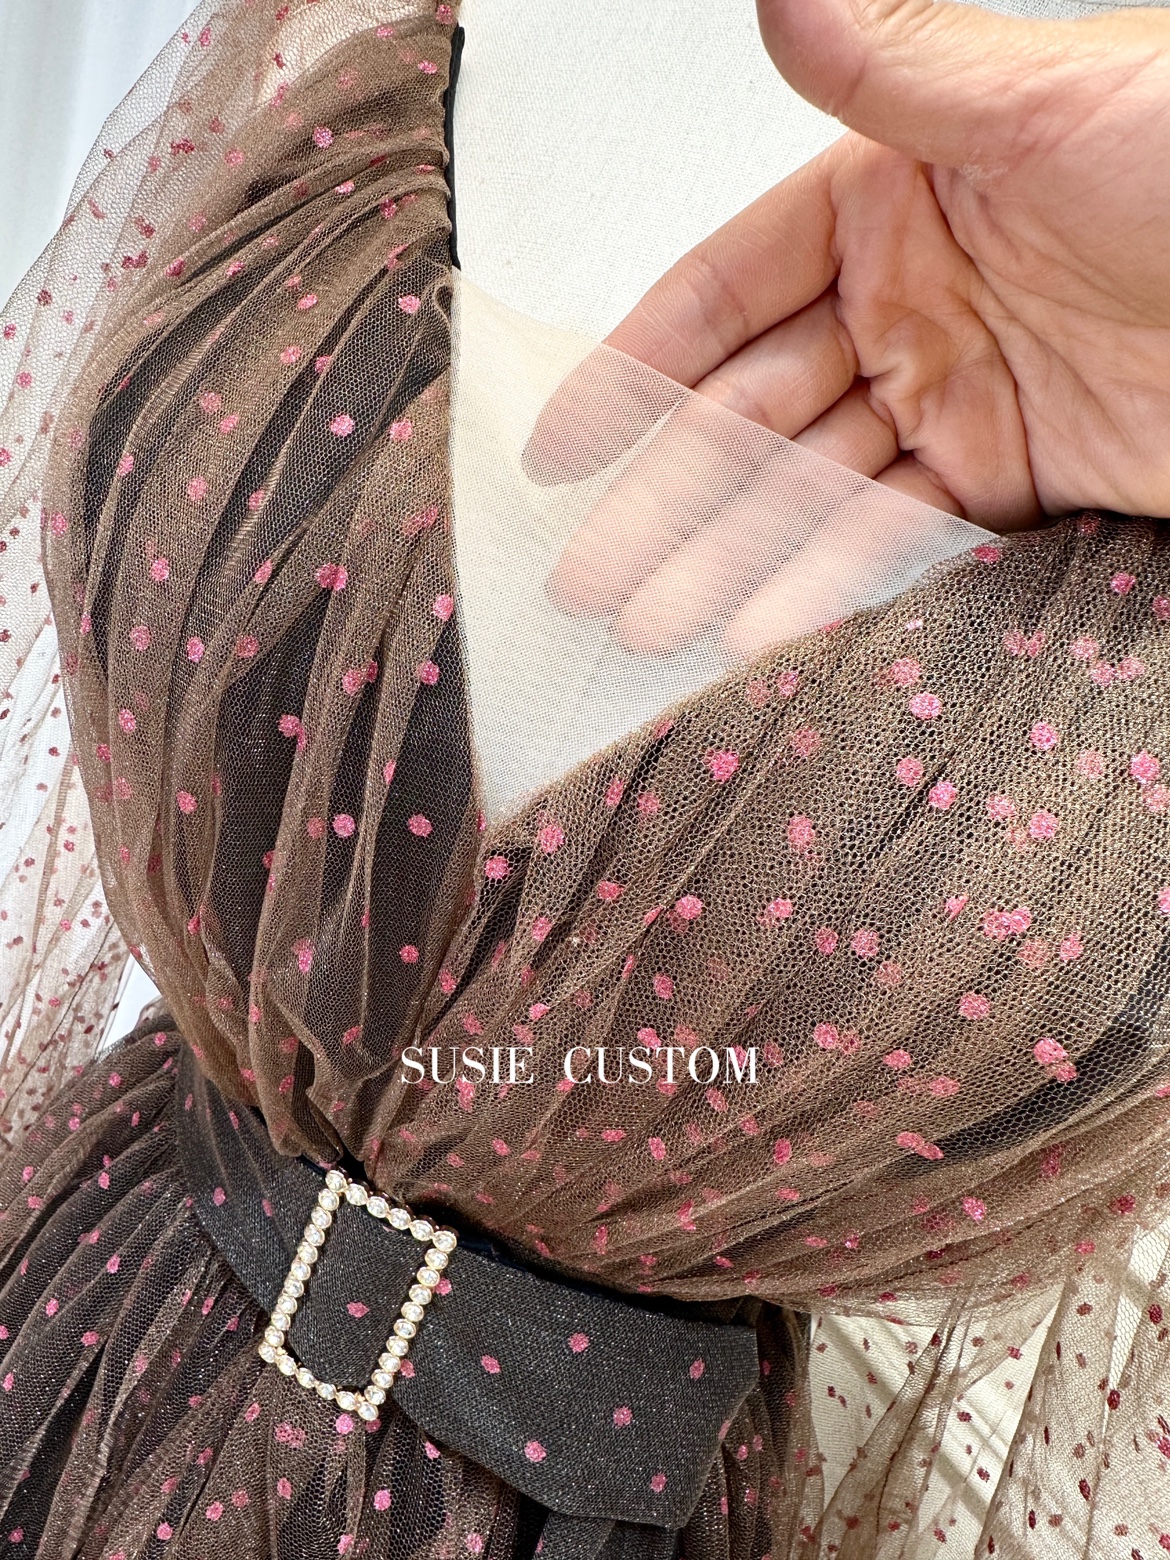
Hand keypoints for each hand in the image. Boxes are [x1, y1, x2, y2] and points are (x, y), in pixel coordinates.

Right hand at [533, 0, 1169, 656]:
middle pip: (752, 414)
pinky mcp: (1013, 482)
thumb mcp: (1048, 110)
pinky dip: (833, 587)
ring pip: (812, 492)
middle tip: (588, 576)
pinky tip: (765, 631)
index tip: (562, 444)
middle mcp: (907, 303)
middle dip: (665, 498)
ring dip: (728, 561)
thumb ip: (899, 72)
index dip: (635, 368)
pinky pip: (900, 541)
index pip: (727, 292)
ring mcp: (954, 398)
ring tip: (649, 628)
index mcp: (888, 200)